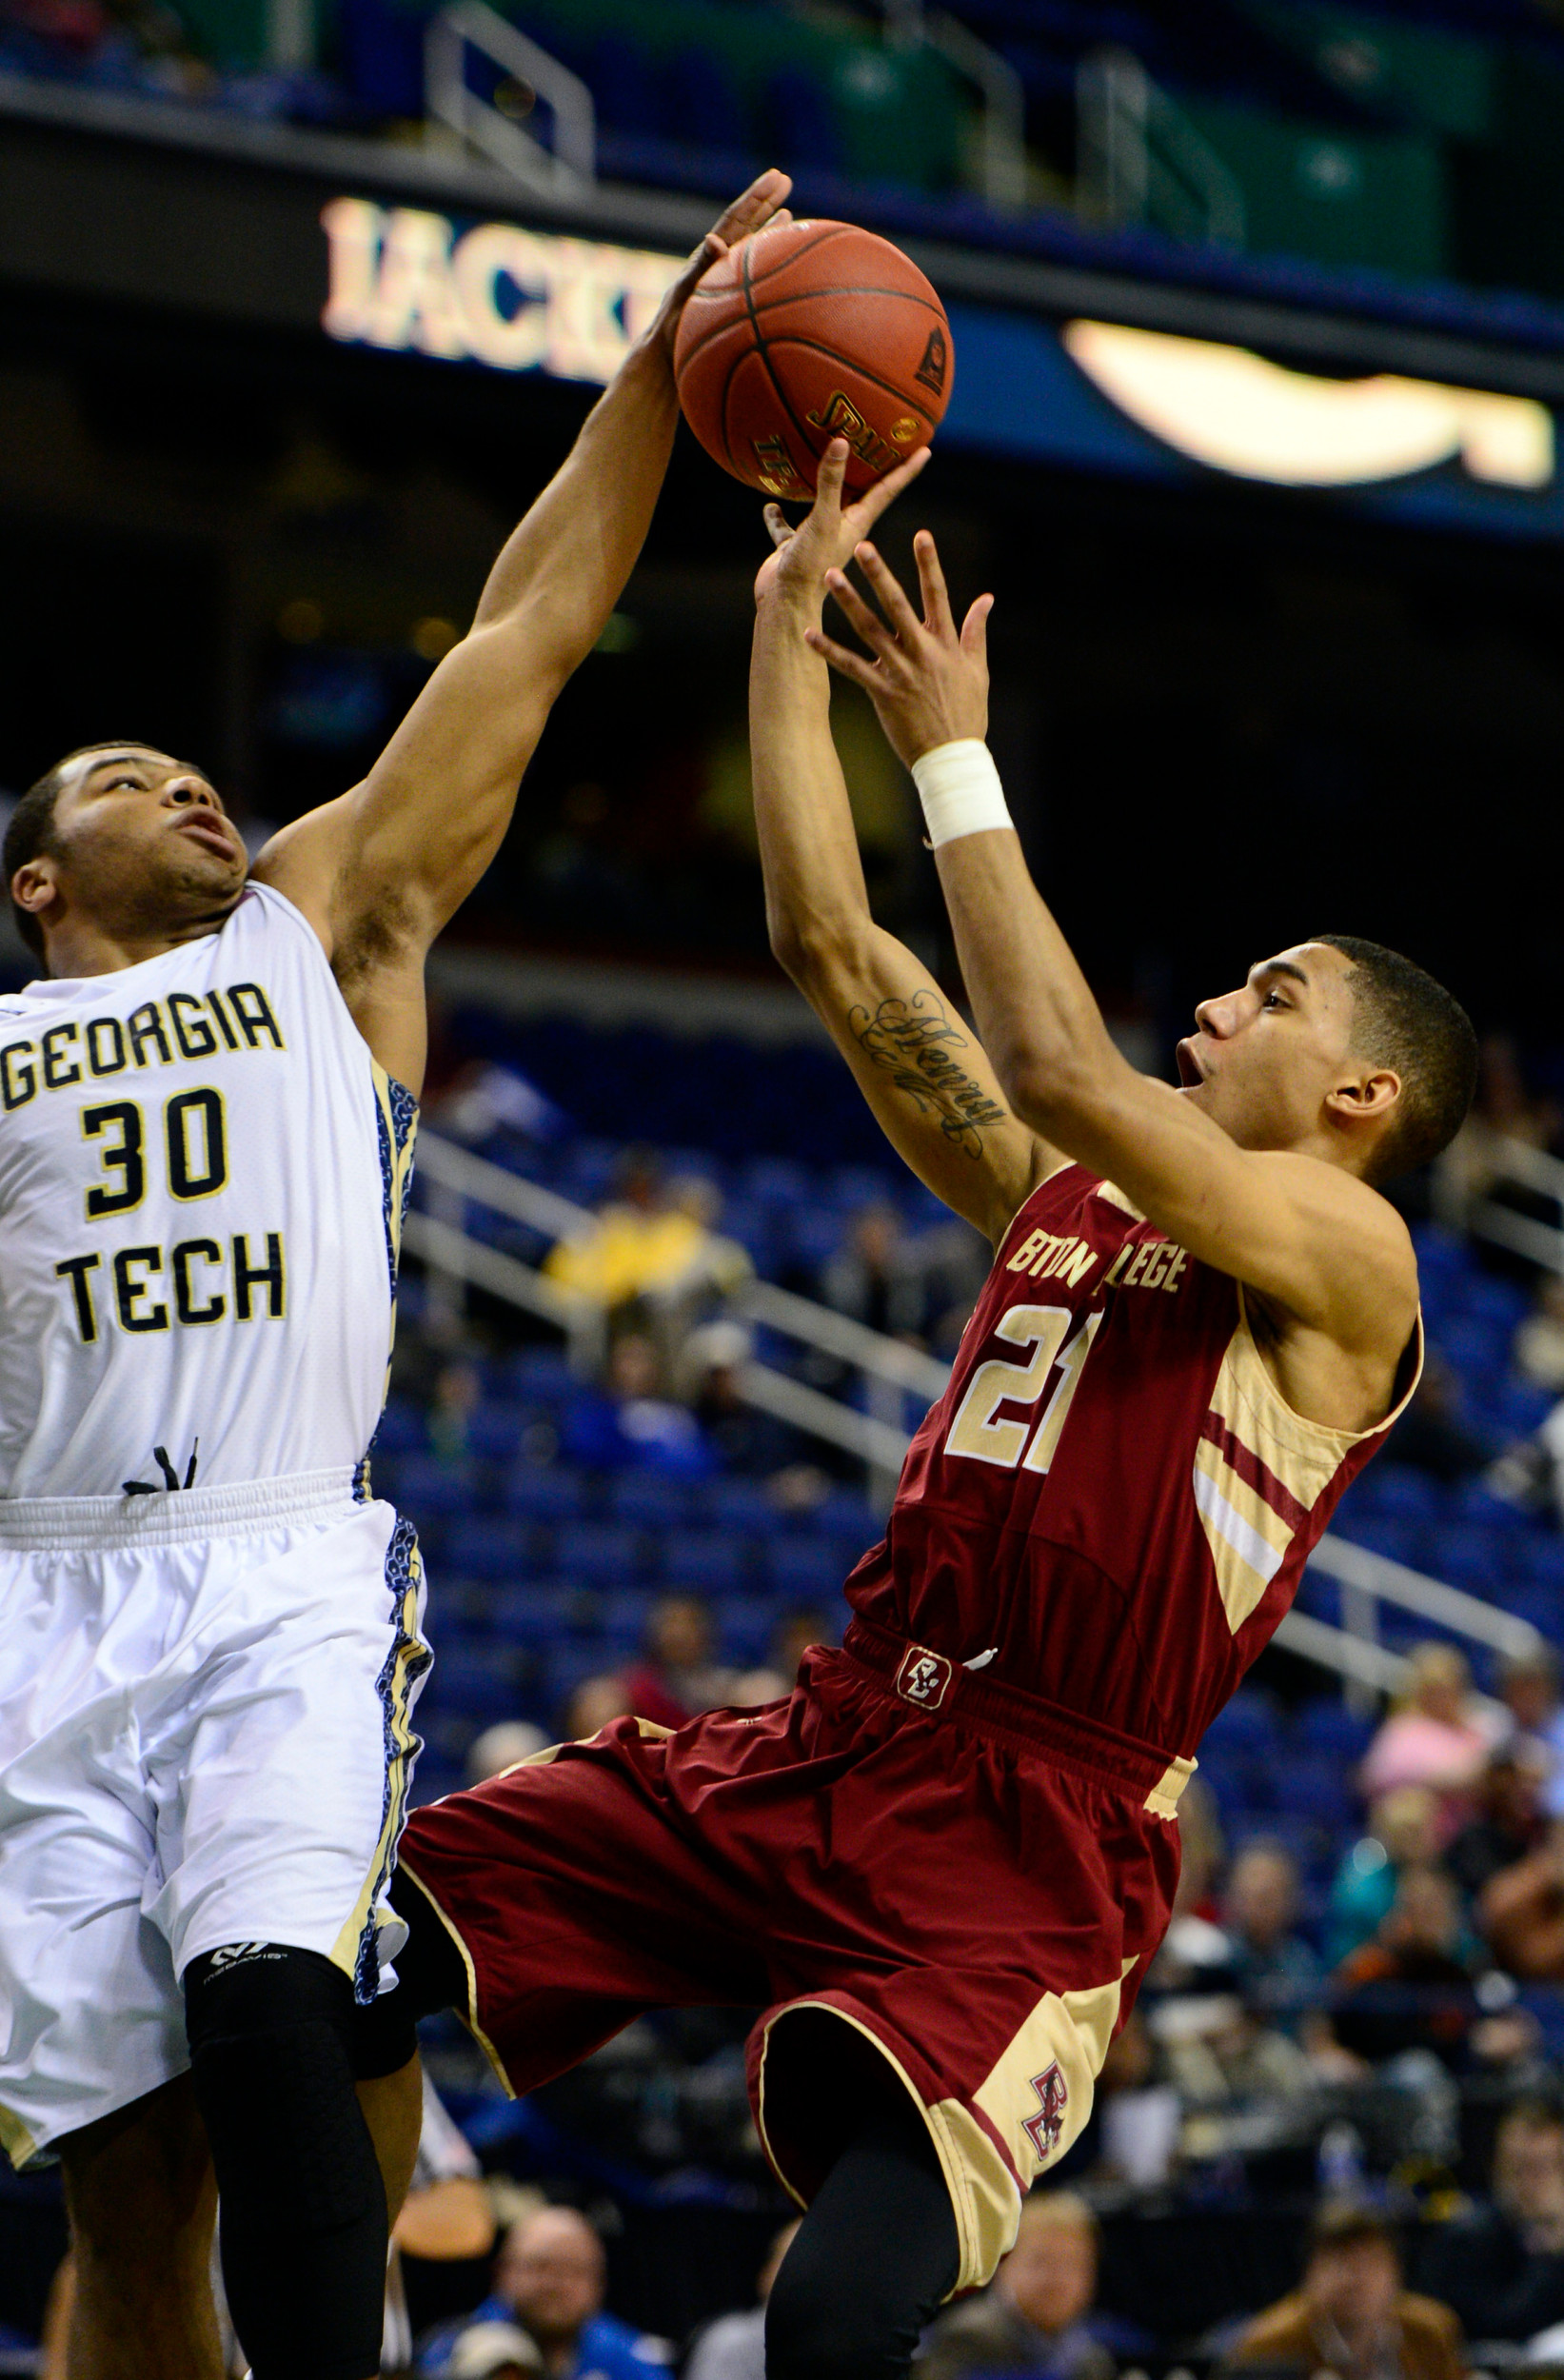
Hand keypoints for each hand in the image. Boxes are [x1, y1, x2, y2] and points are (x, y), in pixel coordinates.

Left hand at [650, 169, 792, 357]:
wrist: (666, 362)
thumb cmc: (673, 331)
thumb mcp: (685, 296)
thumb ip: (701, 268)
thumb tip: (716, 239)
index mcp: (710, 257)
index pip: (736, 218)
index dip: (757, 197)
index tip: (776, 176)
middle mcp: (719, 264)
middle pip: (745, 224)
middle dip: (764, 201)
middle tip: (785, 179)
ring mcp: (726, 282)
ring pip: (752, 248)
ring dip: (769, 229)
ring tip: (787, 211)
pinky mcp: (731, 301)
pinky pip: (755, 276)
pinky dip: (770, 265)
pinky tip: (783, 266)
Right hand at [754, 436, 929, 606]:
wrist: (785, 604)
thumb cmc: (810, 566)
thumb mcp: (823, 520)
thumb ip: (830, 483)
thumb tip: (841, 442)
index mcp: (858, 522)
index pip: (888, 489)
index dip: (906, 469)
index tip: (925, 450)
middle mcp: (842, 528)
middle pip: (860, 492)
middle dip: (869, 469)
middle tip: (880, 443)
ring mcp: (818, 538)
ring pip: (822, 506)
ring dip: (823, 488)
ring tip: (820, 464)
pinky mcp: (795, 549)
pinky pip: (786, 528)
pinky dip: (779, 517)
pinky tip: (771, 505)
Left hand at [805, 513, 992, 770]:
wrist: (953, 757)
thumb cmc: (967, 713)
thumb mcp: (978, 669)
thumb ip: (977, 630)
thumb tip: (986, 598)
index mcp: (946, 643)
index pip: (938, 595)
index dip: (929, 564)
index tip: (921, 534)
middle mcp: (922, 652)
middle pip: (898, 605)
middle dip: (880, 574)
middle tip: (863, 547)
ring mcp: (901, 672)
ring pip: (870, 630)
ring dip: (848, 602)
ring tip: (830, 577)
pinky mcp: (883, 693)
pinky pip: (851, 668)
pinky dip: (829, 651)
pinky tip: (809, 634)